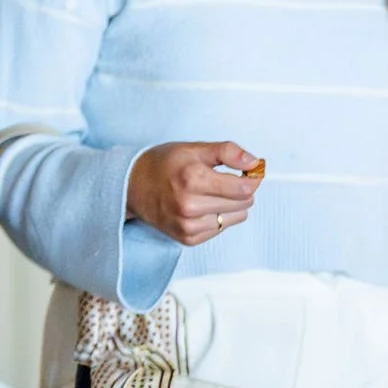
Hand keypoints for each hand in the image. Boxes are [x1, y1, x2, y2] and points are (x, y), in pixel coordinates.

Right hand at [126, 142, 265, 245]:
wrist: (132, 186)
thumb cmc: (164, 164)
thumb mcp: (194, 148)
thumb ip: (228, 152)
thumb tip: (254, 163)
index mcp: (193, 179)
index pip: (244, 188)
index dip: (251, 179)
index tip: (247, 173)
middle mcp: (190, 205)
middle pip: (243, 204)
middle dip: (241, 191)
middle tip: (226, 180)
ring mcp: (188, 225)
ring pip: (236, 217)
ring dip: (231, 205)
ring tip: (211, 193)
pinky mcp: (188, 238)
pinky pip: (221, 228)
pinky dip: (218, 216)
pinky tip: (203, 206)